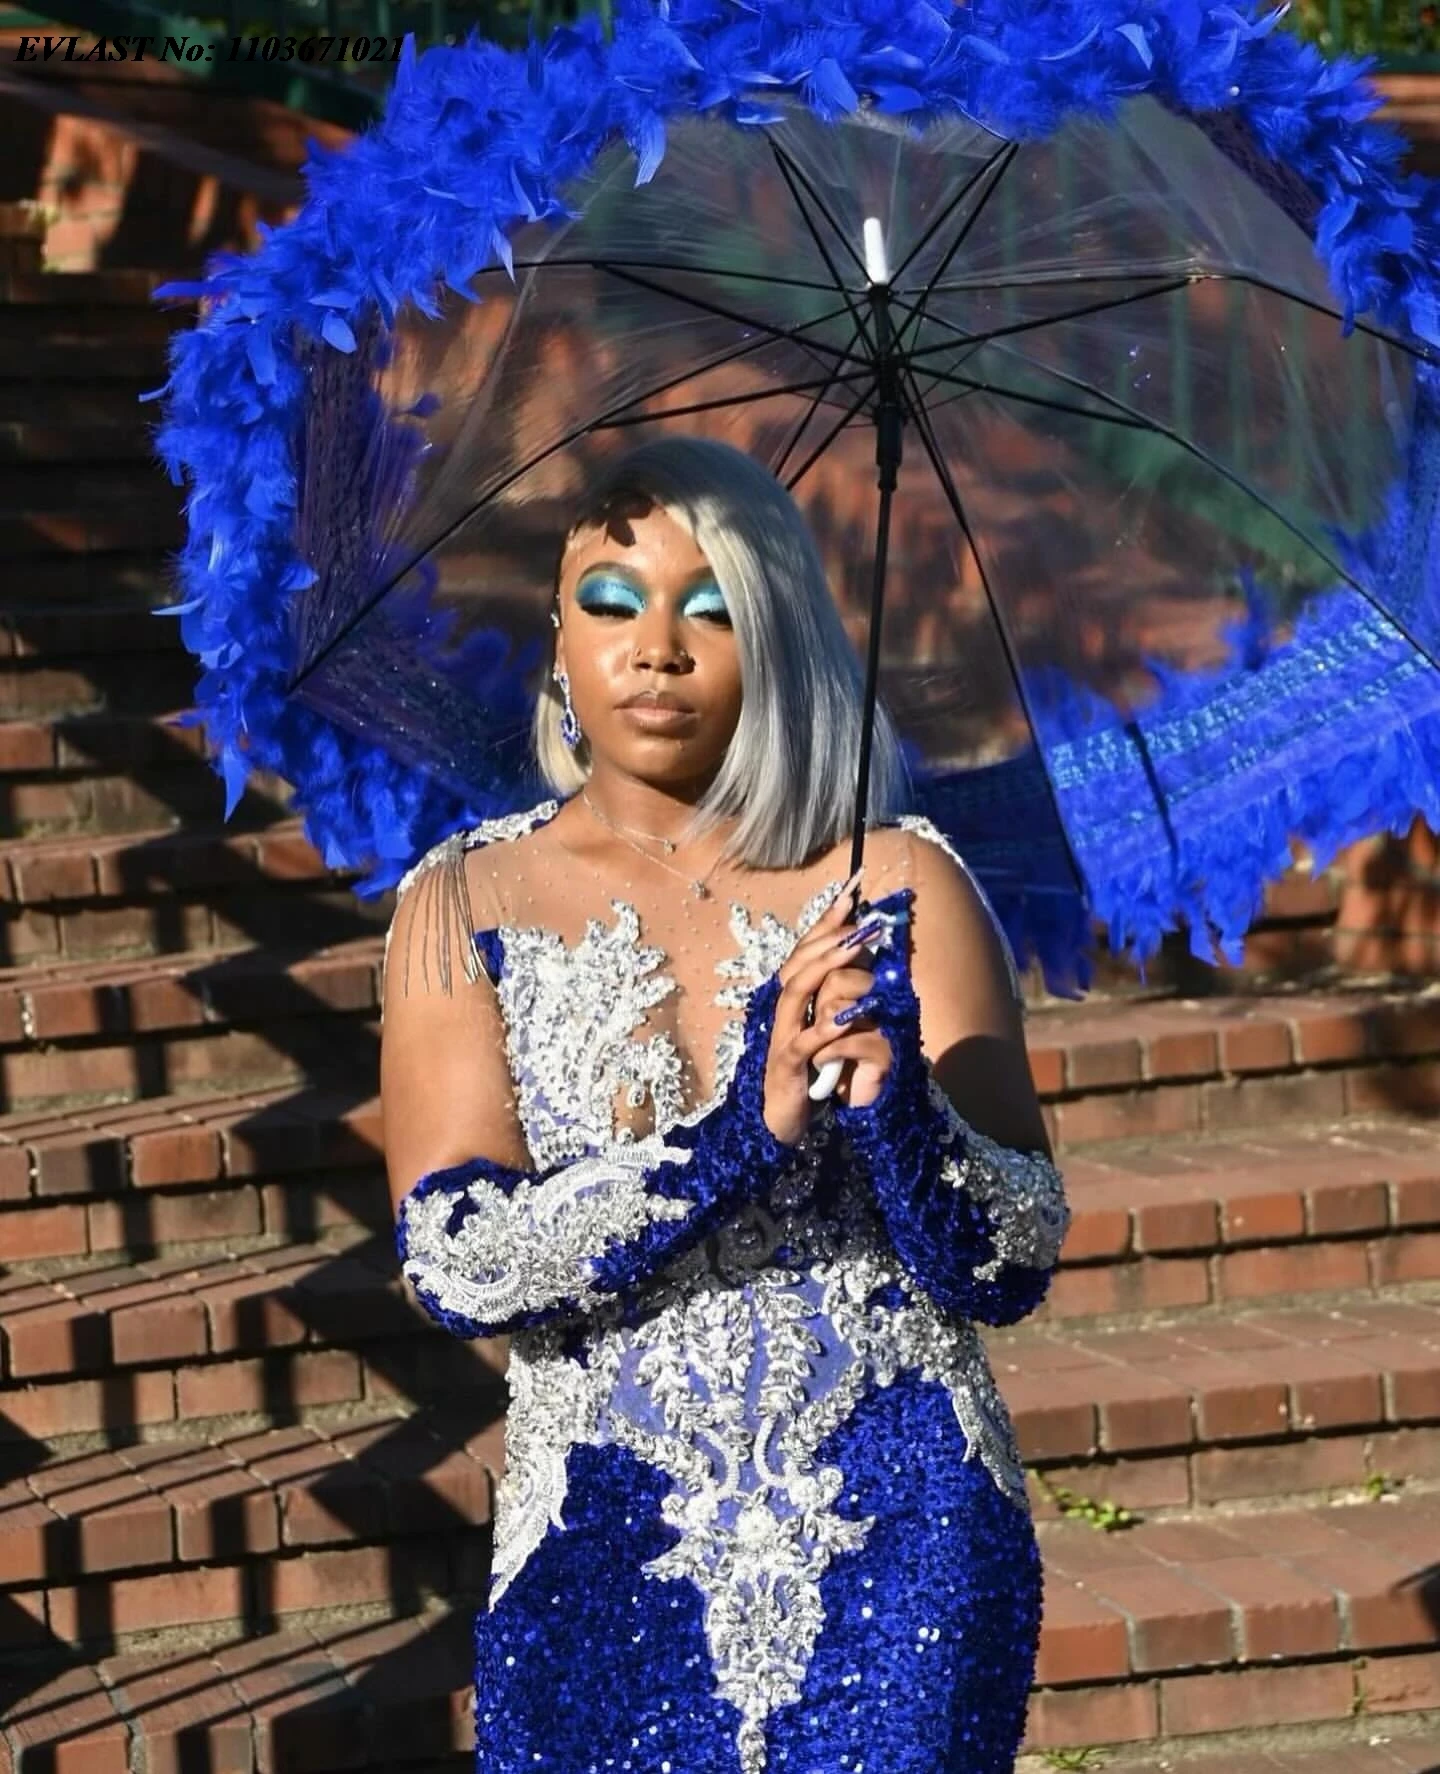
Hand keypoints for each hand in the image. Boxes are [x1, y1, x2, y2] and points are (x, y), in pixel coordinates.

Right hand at [761, 871, 896, 1146]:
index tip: (852, 890)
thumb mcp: (830, 1026)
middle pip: (798, 962)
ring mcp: (781, 1037)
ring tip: (853, 948)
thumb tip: (869, 956)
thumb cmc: (811, 1071)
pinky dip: (823, 1027)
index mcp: (793, 998)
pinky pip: (803, 1042)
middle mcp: (782, 1011)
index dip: (827, 918)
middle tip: (862, 918)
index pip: (806, 949)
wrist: (782, 1121)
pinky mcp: (787, 1067)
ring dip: (824, 967)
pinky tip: (844, 1016)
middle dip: (829, 936)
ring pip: (794, 991)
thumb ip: (843, 994)